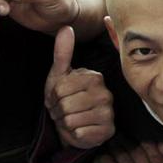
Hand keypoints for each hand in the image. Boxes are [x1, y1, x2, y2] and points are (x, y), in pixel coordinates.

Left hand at [45, 26, 114, 149]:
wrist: (75, 126)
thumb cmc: (67, 99)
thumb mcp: (60, 76)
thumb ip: (62, 52)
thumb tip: (66, 27)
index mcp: (95, 77)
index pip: (60, 88)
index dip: (53, 96)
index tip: (60, 97)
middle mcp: (106, 94)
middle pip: (65, 105)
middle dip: (58, 110)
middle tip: (65, 110)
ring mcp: (109, 113)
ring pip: (71, 120)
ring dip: (65, 123)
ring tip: (72, 119)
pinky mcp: (108, 130)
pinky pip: (79, 134)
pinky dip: (75, 135)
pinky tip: (81, 129)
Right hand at [94, 139, 162, 162]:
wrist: (110, 160)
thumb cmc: (137, 155)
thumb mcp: (151, 151)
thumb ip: (162, 150)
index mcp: (138, 132)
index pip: (148, 142)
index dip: (156, 157)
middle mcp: (124, 136)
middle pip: (136, 150)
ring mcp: (110, 144)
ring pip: (123, 156)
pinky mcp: (98, 155)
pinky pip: (107, 162)